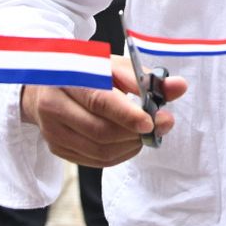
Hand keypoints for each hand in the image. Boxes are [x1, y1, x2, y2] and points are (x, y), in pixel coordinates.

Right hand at [21, 54, 188, 167]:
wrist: (46, 84)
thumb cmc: (87, 71)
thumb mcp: (115, 65)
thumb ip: (147, 78)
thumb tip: (179, 87)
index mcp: (67, 77)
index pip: (99, 101)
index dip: (128, 115)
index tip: (152, 122)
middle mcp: (54, 106)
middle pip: (100, 131)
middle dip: (135, 133)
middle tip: (160, 126)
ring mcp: (52, 130)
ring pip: (99, 150)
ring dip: (130, 145)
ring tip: (147, 133)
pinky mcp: (57, 147)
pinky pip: (94, 160)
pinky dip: (119, 155)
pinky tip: (130, 142)